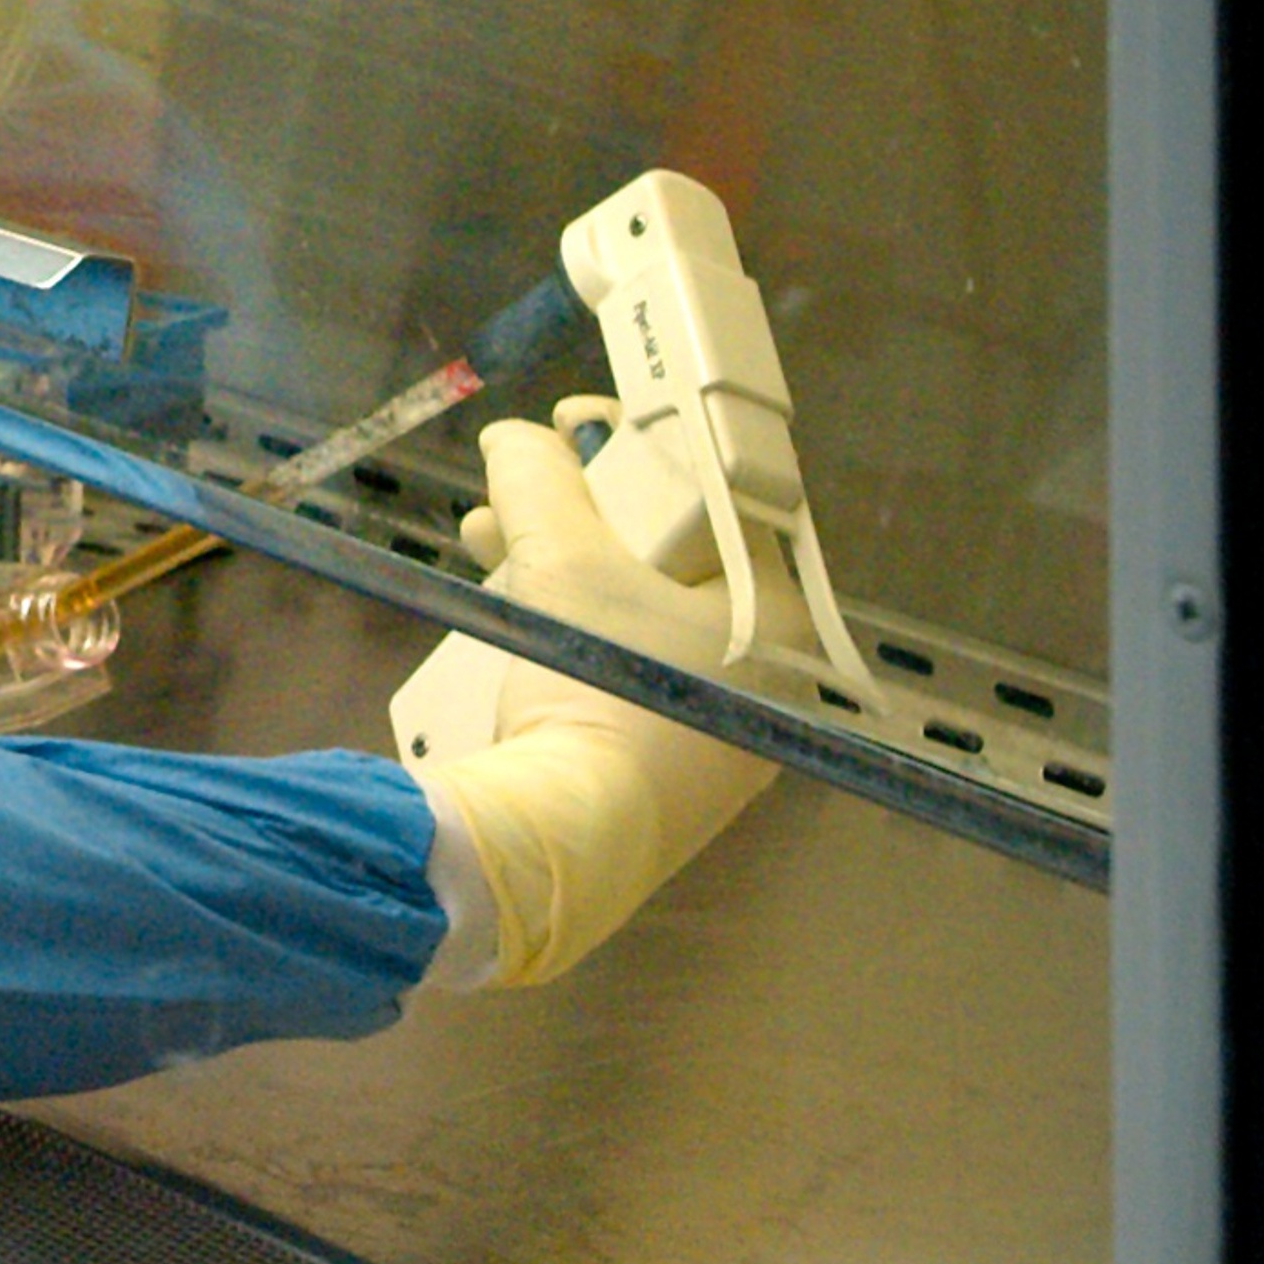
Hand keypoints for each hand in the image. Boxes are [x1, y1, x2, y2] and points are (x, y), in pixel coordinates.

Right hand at [419, 419, 776, 985]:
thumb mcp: (560, 563)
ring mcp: (717, 729)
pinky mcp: (664, 770)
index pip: (718, 498)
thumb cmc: (595, 689)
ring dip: (561, 562)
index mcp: (774, 616)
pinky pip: (623, 668)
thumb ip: (538, 482)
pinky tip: (511, 603)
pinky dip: (571, 628)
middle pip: (668, 554)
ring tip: (488, 533)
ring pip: (637, 612)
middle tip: (525, 477)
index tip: (577, 423)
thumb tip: (512, 438)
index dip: (641, 445)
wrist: (562, 840)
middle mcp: (762, 675)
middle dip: (582, 506)